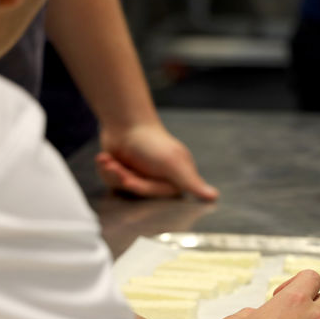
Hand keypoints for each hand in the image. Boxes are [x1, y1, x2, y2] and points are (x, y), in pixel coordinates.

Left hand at [98, 123, 218, 200]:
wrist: (123, 121)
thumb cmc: (151, 141)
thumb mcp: (173, 163)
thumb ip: (191, 183)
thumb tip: (215, 197)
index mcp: (176, 178)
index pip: (157, 196)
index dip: (141, 187)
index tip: (129, 181)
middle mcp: (160, 179)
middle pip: (137, 193)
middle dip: (124, 178)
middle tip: (117, 166)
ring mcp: (141, 176)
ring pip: (122, 189)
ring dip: (112, 172)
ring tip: (109, 159)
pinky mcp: (124, 173)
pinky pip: (112, 182)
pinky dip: (105, 169)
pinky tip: (105, 158)